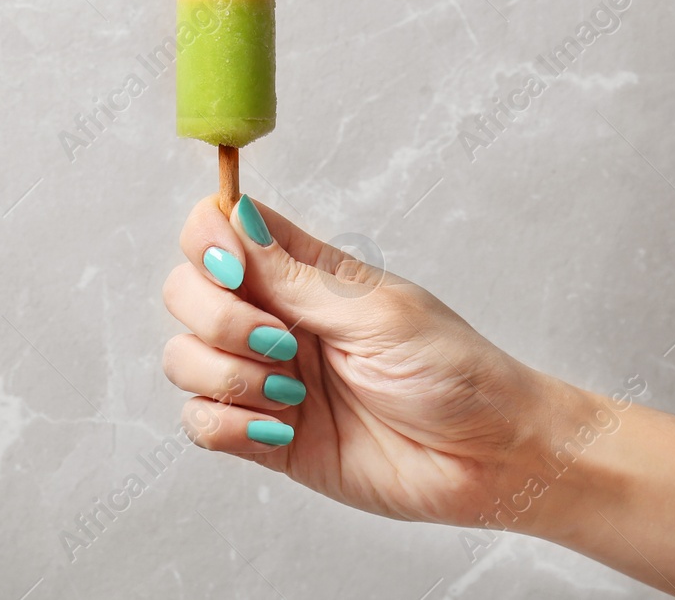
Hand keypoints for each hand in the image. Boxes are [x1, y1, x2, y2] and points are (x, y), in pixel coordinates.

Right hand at [161, 195, 569, 527]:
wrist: (490, 460)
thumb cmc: (455, 373)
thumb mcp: (376, 313)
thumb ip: (292, 276)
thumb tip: (230, 214)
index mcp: (303, 273)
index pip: (218, 230)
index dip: (208, 242)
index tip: (236, 271)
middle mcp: (274, 318)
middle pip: (185, 291)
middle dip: (216, 318)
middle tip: (282, 345)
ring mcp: (264, 378)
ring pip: (183, 358)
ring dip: (224, 375)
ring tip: (290, 395)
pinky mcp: (264, 437)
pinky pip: (200, 422)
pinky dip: (225, 425)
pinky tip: (280, 428)